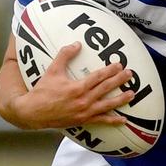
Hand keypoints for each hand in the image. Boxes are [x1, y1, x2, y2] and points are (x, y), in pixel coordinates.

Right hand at [16, 43, 135, 130]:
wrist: (33, 112)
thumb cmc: (42, 91)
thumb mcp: (52, 70)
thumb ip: (64, 55)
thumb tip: (76, 44)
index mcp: (77, 88)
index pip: (98, 77)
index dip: (110, 70)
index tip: (119, 65)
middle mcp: (83, 100)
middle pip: (105, 89)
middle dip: (119, 80)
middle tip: (130, 74)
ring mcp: (84, 112)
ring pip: (107, 105)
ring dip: (120, 99)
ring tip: (132, 94)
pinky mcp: (83, 120)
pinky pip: (101, 121)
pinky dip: (113, 121)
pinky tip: (123, 119)